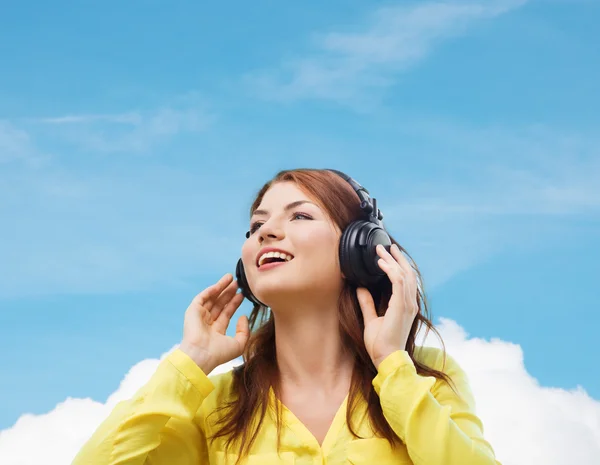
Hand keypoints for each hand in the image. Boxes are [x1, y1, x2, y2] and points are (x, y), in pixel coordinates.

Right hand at [179, 273, 248, 373]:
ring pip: (212, 298)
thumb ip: (244, 331)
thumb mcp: (238, 344)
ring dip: (220, 287)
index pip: (226, 313)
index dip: (234, 303)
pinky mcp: (192, 311)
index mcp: (216, 332)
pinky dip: (211, 290)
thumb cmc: (218, 354)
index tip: (242, 294)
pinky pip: (203, 297)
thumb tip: (243, 316)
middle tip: (238, 283)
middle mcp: (207, 323)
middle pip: (220, 304)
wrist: (201, 355)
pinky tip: (221, 284)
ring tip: (231, 278)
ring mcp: (199, 317)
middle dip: (228, 293)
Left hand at [356, 244, 418, 368]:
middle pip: (407, 274)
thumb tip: (361, 288)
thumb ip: (367, 302)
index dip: (398, 266)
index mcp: (405, 306)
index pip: (405, 280)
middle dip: (397, 258)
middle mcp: (409, 304)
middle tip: (386, 247)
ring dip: (392, 261)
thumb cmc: (381, 344)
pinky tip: (381, 263)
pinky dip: (390, 270)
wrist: (386, 358)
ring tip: (381, 251)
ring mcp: (407, 305)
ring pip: (403, 275)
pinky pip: (398, 282)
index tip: (387, 255)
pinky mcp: (401, 307)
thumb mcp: (371, 318)